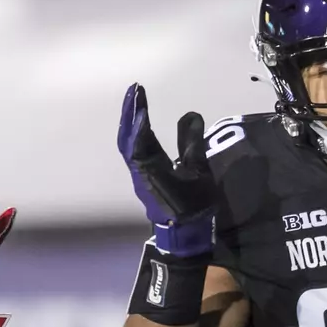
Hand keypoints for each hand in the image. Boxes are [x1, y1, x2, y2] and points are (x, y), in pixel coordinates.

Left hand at [118, 84, 215, 256]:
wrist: (184, 236)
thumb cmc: (193, 206)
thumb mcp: (199, 173)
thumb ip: (193, 144)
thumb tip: (191, 115)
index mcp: (152, 170)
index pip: (140, 140)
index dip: (139, 119)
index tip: (139, 98)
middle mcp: (139, 170)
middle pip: (128, 137)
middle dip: (130, 112)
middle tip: (134, 89)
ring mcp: (138, 175)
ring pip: (127, 144)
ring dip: (130, 121)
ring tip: (135, 100)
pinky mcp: (142, 178)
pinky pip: (132, 150)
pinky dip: (134, 133)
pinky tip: (140, 124)